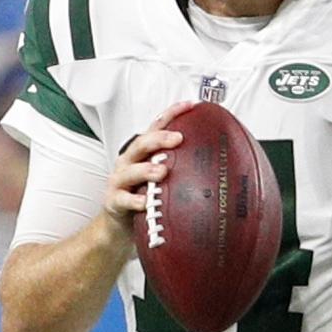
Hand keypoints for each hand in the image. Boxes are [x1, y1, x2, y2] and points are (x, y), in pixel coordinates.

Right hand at [107, 103, 194, 231]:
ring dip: (147, 170)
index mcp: (142, 154)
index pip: (156, 128)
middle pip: (141, 144)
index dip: (171, 114)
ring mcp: (120, 182)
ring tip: (162, 171)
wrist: (117, 225)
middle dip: (159, 139)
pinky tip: (145, 202)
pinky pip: (124, 200)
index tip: (190, 106)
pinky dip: (134, 201)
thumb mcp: (161, 180)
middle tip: (178, 138)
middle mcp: (129, 163)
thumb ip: (181, 169)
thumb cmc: (143, 198)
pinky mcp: (114, 201)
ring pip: (131, 171)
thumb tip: (217, 166)